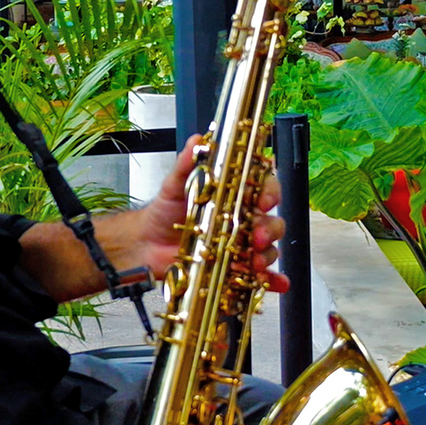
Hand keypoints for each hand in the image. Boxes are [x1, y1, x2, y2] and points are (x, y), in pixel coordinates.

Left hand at [18, 134, 289, 301]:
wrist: (146, 245)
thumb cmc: (164, 212)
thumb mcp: (174, 185)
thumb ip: (188, 164)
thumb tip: (198, 139)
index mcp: (234, 196)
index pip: (264, 187)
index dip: (271, 192)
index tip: (264, 201)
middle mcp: (242, 219)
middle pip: (272, 220)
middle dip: (270, 229)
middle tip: (258, 237)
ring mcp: (240, 245)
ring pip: (268, 248)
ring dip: (268, 255)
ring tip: (253, 263)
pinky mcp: (235, 267)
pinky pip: (260, 274)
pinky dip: (273, 280)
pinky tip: (279, 284)